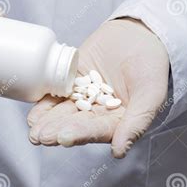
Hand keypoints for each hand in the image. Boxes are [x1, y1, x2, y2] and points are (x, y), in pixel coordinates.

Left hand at [28, 18, 169, 157]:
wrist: (141, 35)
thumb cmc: (151, 66)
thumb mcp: (150, 94)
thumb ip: (136, 122)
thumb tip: (119, 152)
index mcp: (118, 121)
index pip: (97, 130)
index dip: (81, 134)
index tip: (64, 137)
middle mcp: (98, 113)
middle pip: (76, 124)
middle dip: (58, 130)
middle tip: (42, 136)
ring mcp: (83, 97)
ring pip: (63, 112)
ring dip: (48, 121)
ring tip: (35, 127)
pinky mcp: (72, 80)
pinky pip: (57, 93)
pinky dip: (45, 103)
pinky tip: (34, 112)